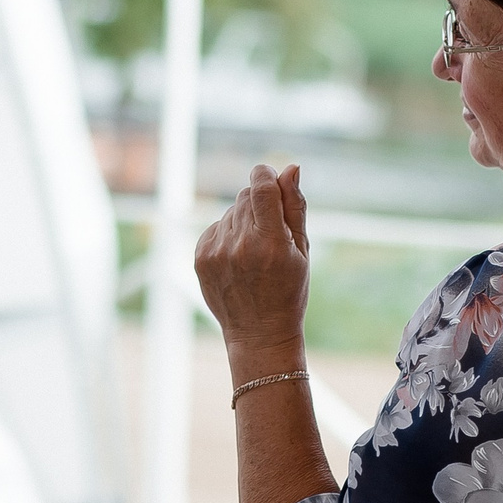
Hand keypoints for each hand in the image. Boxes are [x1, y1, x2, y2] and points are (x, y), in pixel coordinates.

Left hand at [193, 164, 310, 369]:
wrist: (258, 334)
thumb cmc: (288, 291)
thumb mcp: (302, 251)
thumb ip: (295, 206)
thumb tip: (290, 168)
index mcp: (270, 243)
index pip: (261, 188)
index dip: (265, 175)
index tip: (269, 176)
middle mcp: (240, 246)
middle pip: (245, 196)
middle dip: (259, 202)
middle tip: (271, 229)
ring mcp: (216, 252)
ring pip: (231, 212)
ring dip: (244, 221)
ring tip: (255, 252)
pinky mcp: (200, 257)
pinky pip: (216, 227)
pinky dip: (228, 235)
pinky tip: (239, 258)